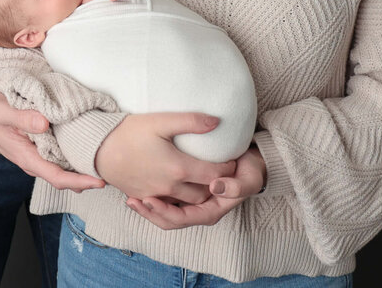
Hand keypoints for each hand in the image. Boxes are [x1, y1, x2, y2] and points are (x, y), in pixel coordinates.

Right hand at [0, 89, 104, 192]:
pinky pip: (58, 157)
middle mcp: (32, 160)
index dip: (78, 181)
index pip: (56, 177)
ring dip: (81, 169)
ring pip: (62, 168)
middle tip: (112, 174)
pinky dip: (73, 157)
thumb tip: (45, 124)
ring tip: (105, 164)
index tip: (99, 181)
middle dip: (86, 179)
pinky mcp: (38, 146)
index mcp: (26, 157)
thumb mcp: (3, 111)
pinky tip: (87, 149)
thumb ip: (23, 117)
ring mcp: (35, 155)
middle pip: (63, 177)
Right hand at [94, 113, 236, 204]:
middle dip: (216, 186)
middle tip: (224, 173)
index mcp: (179, 168)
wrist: (98, 150)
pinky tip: (181, 187)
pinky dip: (180, 200)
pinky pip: (168, 204)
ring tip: (206, 181)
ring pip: (187, 203)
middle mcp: (170, 186)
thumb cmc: (128, 132)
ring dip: (199, 195)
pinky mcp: (144, 196)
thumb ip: (190, 121)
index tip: (234, 159)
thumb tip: (216, 122)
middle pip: (203, 194)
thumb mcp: (160, 120)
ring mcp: (156, 194)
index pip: (214, 174)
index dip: (228, 168)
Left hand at [126, 145, 266, 229]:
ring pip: (165, 210)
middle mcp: (198, 211)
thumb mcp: (248, 179)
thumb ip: (235, 186)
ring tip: (129, 196)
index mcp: (209, 212)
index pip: (181, 219)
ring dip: (148, 207)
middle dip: (150, 213)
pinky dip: (153, 196)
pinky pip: (167, 199)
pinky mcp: (186, 192)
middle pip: (168, 219)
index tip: (148, 200)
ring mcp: (191, 202)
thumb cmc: (250, 171)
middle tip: (132, 200)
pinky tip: (139, 187)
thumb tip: (214, 186)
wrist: (252, 162)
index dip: (163, 212)